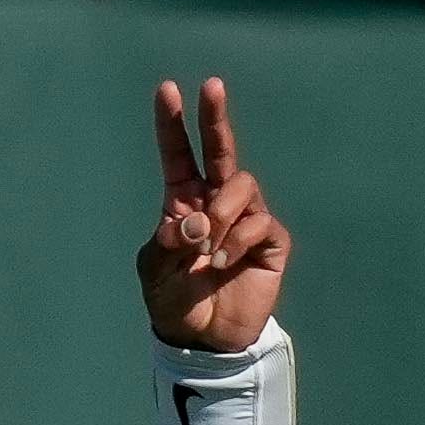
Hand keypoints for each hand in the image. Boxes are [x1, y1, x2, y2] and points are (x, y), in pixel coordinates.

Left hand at [134, 76, 290, 353]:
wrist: (203, 339)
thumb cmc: (174, 301)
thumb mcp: (155, 272)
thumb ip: (167, 244)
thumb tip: (194, 220)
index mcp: (182, 204)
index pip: (178, 157)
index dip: (173, 125)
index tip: (166, 90)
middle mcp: (215, 204)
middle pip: (220, 150)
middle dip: (215, 117)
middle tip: (211, 85)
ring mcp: (245, 219)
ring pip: (242, 186)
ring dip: (221, 212)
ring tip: (208, 246)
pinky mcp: (269, 241)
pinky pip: (259, 223)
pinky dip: (238, 240)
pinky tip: (225, 262)